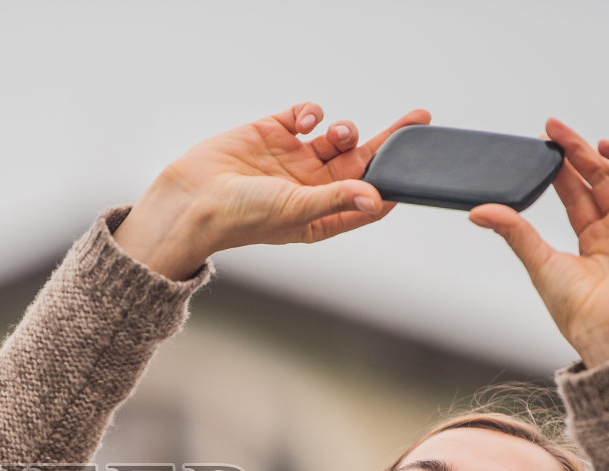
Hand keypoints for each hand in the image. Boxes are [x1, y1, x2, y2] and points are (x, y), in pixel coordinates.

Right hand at [114, 102, 430, 279]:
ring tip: (337, 133)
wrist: (190, 200)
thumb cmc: (239, 218)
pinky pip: (304, 117)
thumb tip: (377, 199)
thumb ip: (337, 200)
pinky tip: (307, 121)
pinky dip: (312, 113)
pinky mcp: (272, 134)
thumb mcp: (295, 211)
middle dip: (388, 143)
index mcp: (320, 215)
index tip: (418, 167)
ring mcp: (291, 160)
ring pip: (335, 138)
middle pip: (361, 163)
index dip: (393, 183)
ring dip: (345, 131)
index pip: (368, 199)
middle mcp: (310, 187)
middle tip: (416, 122)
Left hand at [469, 117, 608, 367]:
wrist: (607, 329)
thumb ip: (513, 231)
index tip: (545, 143)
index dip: (563, 168)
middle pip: (604, 180)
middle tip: (555, 129)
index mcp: (593, 242)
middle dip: (581, 152)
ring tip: (601, 143)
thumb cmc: (577, 310)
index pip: (578, 194)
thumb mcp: (539, 262)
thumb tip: (477, 211)